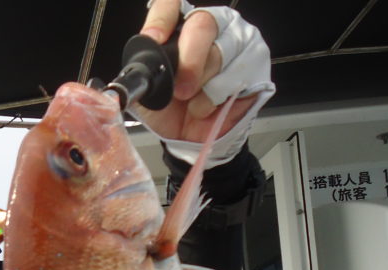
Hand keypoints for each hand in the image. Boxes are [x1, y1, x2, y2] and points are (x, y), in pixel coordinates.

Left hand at [130, 0, 273, 165]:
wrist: (187, 138)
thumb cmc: (169, 109)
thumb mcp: (145, 91)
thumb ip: (138, 74)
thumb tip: (132, 71)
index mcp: (181, 26)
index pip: (171, 3)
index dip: (162, 20)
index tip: (153, 41)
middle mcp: (213, 25)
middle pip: (203, 24)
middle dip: (188, 62)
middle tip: (180, 90)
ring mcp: (238, 40)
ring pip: (219, 54)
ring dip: (201, 86)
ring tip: (191, 100)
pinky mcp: (256, 62)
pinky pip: (235, 76)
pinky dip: (214, 98)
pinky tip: (207, 106)